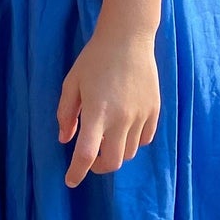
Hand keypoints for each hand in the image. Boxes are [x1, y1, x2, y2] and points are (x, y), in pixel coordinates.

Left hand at [57, 26, 160, 187]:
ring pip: (130, 152)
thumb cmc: (94, 59)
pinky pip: (145, 138)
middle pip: (113, 161)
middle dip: (99, 167)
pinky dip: (133, 142)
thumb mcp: (72, 83)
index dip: (77, 172)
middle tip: (91, 159)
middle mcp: (121, 118)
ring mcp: (141, 115)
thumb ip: (66, 113)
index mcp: (97, 112)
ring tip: (107, 140)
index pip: (86, 154)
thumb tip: (65, 139)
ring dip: (116, 153)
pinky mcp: (154, 110)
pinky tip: (125, 130)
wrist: (128, 38)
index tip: (70, 181)